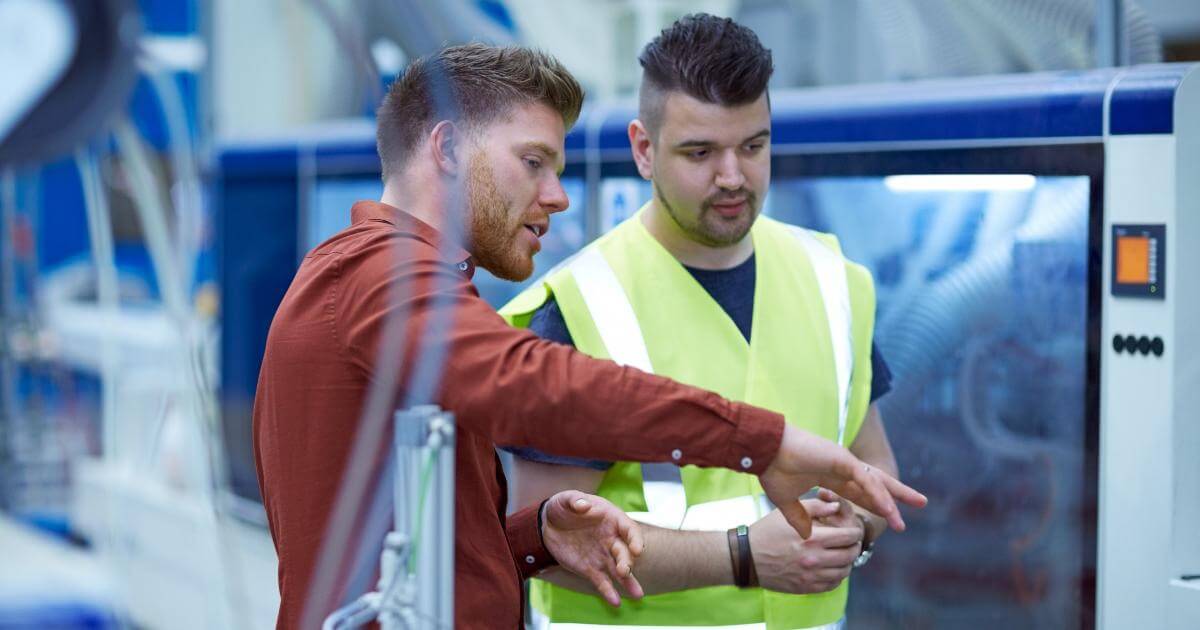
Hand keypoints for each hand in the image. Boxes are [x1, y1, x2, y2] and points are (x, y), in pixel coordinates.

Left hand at [541, 490, 645, 605]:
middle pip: (624, 552)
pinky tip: (615, 602)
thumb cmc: (562, 507)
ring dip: (628, 581)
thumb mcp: (566, 499)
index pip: (629, 529)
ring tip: (637, 595)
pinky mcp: (590, 569)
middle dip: (627, 562)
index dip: (635, 539)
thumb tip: (584, 505)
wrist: (547, 525)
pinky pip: (602, 582)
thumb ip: (575, 500)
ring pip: (619, 570)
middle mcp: (611, 539)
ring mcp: (602, 556)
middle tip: (624, 571)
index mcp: (611, 519)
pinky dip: (608, 592)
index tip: (637, 549)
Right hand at [749, 501, 862, 593]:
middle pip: (850, 555)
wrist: (748, 557)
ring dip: (848, 563)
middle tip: (852, 543)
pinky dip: (837, 577)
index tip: (853, 530)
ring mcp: (811, 575)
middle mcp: (815, 559)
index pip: (849, 536)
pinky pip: (832, 585)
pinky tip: (832, 568)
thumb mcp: (789, 513)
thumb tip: (837, 506)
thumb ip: (816, 506)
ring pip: (844, 572)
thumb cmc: (768, 532)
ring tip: (843, 555)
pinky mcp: (806, 587)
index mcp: (813, 538)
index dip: (855, 532)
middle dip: (854, 547)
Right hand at [759, 424, 926, 538]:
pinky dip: (878, 493)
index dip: (876, 504)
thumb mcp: (786, 501)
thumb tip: (806, 535)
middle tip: (920, 504)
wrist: (764, 451)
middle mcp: (842, 468)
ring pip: (876, 481)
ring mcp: (844, 461)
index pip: (860, 492)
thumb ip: (799, 516)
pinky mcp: (842, 458)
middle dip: (898, 495)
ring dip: (894, 496)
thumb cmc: (772, 470)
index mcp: (831, 476)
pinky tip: (889, 507)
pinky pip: (865, 479)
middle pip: (877, 484)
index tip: (891, 518)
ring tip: (915, 507)